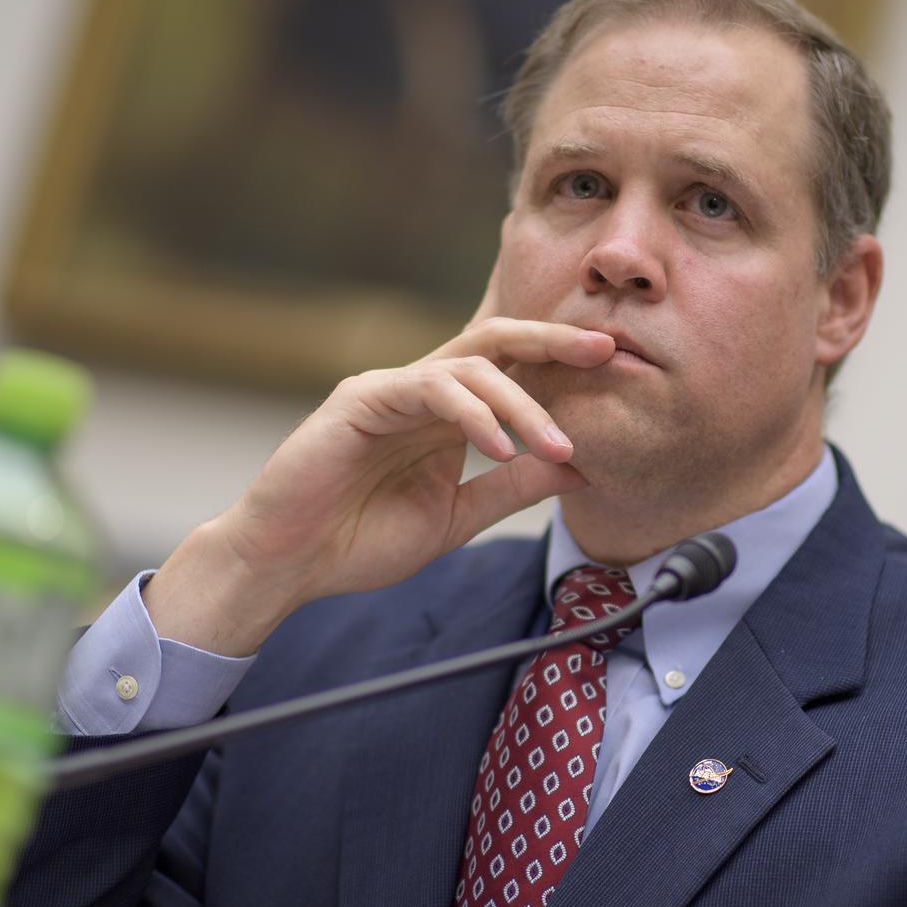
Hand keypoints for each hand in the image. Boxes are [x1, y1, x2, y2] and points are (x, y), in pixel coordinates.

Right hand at [145, 274, 615, 654]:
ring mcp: (391, 389)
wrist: (288, 566)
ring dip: (524, 404)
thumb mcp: (458, 517)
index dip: (563, 366)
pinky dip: (473, 414)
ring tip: (557, 446)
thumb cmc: (360, 541)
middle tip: (607, 349)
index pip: (512, 371)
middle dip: (555, 341)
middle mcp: (423, 392)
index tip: (617, 370)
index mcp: (446, 417)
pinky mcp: (361, 398)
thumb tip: (578, 469)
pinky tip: (501, 448)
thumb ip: (513, 490)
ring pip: (472, 364)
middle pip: (497, 342)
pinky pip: (430, 388)